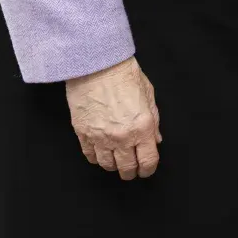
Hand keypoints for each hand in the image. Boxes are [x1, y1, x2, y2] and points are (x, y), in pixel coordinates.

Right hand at [66, 56, 161, 180]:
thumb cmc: (124, 75)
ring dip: (113, 166)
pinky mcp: (82, 133)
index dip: (148, 169)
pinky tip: (101, 154)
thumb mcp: (149, 96)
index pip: (148, 161)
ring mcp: (100, 137)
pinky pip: (90, 155)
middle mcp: (122, 136)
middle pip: (126, 167)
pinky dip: (96, 158)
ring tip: (117, 162)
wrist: (97, 65)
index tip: (147, 170)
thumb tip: (155, 139)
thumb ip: (154, 121)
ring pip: (107, 164)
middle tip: (132, 170)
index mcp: (142, 127)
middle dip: (131, 172)